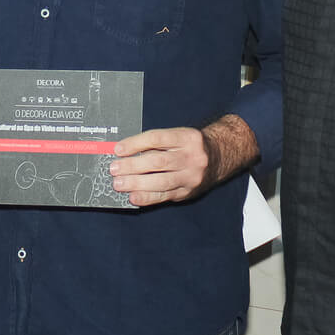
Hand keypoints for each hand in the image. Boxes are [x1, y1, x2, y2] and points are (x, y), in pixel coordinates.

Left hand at [111, 114, 256, 205]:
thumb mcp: (178, 136)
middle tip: (114, 169)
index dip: (136, 144)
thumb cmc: (190, 146)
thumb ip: (156, 143)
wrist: (219, 158)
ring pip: (161, 181)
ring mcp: (191, 176)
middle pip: (158, 161)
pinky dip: (147, 197)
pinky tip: (133, 197)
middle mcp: (191, 156)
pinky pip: (165, 195)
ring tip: (118, 184)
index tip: (118, 149)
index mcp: (187, 137)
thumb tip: (125, 152)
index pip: (157, 138)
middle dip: (133, 166)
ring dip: (136, 183)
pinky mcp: (188, 192)